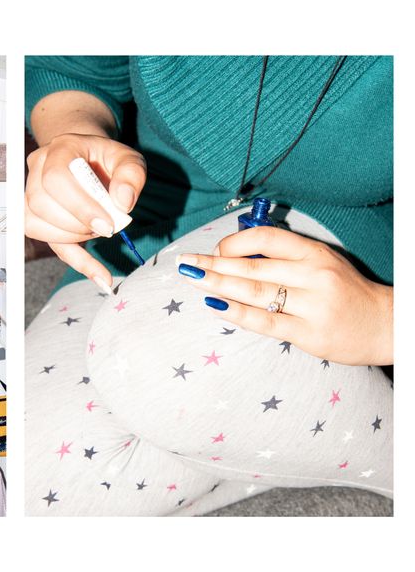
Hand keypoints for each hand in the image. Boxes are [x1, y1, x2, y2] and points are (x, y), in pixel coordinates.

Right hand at [24, 133, 145, 289]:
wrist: (88, 159)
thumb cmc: (106, 159)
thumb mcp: (127, 157)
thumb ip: (131, 174)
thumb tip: (123, 203)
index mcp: (60, 149)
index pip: (55, 178)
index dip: (79, 205)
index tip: (107, 223)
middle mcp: (38, 169)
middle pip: (40, 203)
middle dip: (76, 224)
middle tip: (106, 225)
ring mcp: (31, 194)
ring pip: (35, 224)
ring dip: (70, 237)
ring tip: (97, 230)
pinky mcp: (39, 218)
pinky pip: (49, 244)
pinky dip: (79, 262)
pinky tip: (102, 276)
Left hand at [176, 226, 392, 365]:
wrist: (385, 325)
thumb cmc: (344, 292)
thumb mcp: (321, 263)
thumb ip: (284, 258)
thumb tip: (234, 255)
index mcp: (314, 253)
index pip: (266, 239)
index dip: (234, 242)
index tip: (214, 250)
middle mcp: (313, 275)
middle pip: (252, 268)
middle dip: (213, 264)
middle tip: (185, 264)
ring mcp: (312, 305)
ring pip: (255, 292)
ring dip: (217, 285)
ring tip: (192, 279)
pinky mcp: (309, 333)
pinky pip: (265, 321)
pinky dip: (236, 312)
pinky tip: (214, 305)